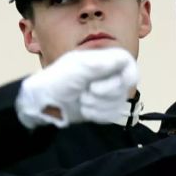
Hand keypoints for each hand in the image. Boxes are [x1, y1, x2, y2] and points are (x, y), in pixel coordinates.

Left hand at [15, 47, 138, 128]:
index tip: (125, 81)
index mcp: (102, 60)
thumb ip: (98, 64)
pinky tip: (85, 110)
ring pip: (118, 102)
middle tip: (87, 92)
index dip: (130, 72)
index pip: (127, 62)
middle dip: (106, 92)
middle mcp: (108, 76)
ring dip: (99, 105)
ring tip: (82, 101)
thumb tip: (121, 60)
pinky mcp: (104, 110)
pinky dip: (98, 115)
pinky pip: (112, 115)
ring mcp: (107, 94)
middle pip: (124, 85)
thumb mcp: (75, 68)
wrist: (45, 103)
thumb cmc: (56, 80)